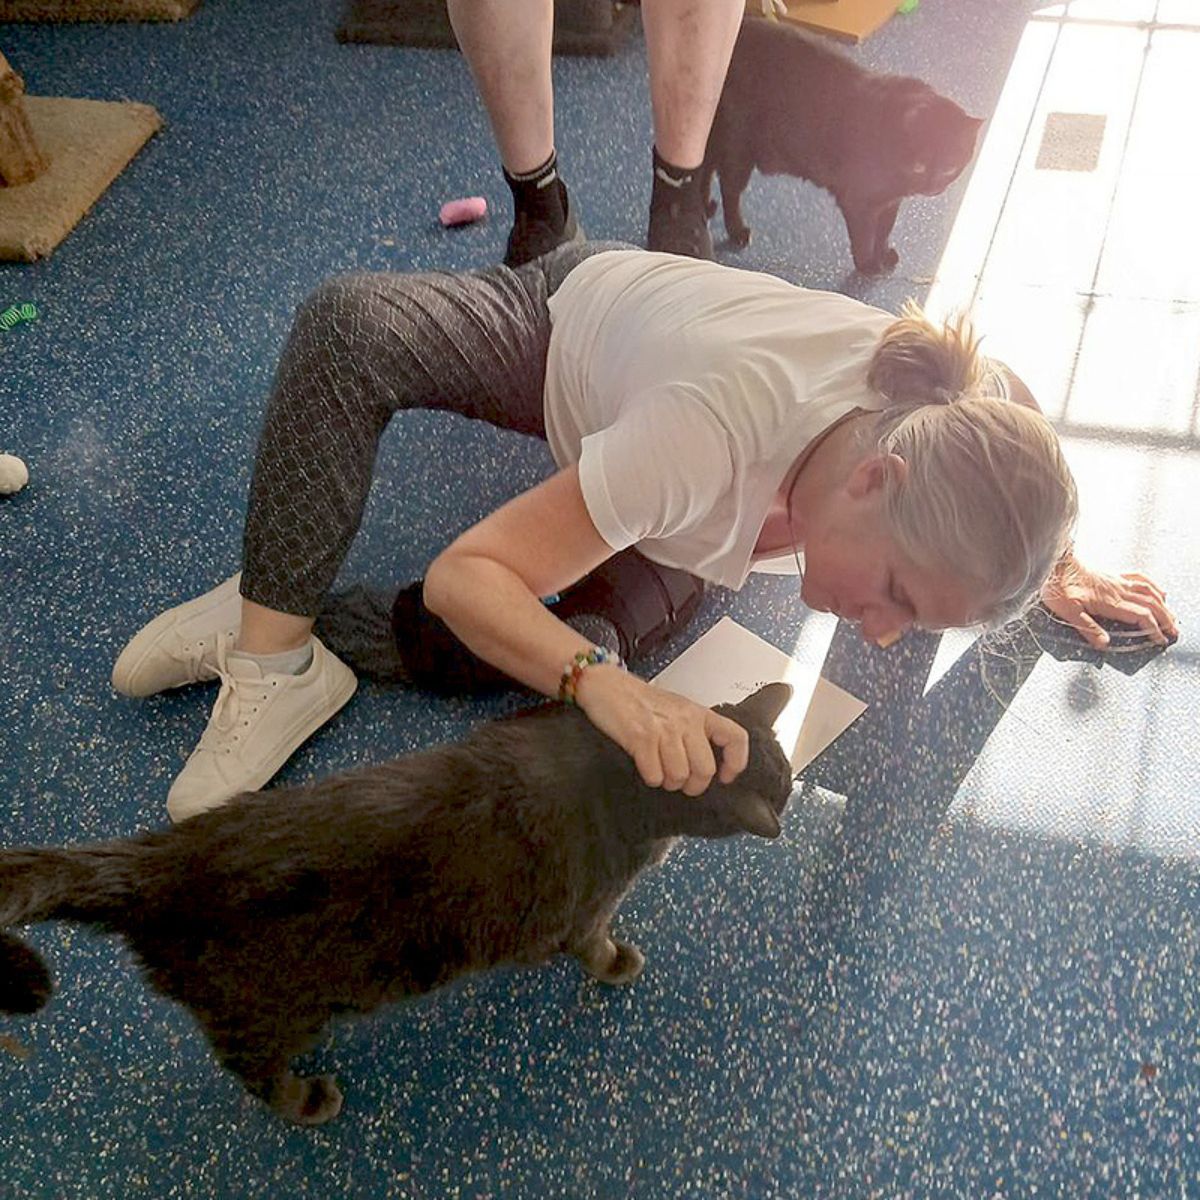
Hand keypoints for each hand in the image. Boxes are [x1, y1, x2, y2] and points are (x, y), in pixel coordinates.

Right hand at [575, 666, 748, 795]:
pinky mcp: (641, 738)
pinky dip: (650, 778)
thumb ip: (693, 730)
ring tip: (660, 771)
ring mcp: (664, 730)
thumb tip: (705, 765)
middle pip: (706, 769)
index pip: (735, 738)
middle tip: (682, 783)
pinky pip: (655, 776)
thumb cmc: (639, 700)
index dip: (735, 762)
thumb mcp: (676, 708)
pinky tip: (644, 766)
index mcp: (699, 713)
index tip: (725, 776)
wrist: (605, 685)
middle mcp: (686, 721)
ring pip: (680, 776)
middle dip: (693, 785)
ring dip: (668, 782)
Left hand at [1040, 554, 1178, 649]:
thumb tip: (1104, 644)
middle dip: (1165, 618)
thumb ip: (1088, 628)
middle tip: (1174, 630)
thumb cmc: (1057, 586)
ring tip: (1171, 615)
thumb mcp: (1068, 612)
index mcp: (1110, 602)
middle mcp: (1118, 590)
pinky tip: (1159, 591)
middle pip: (1150, 604)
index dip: (1153, 629)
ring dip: (1163, 604)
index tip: (1160, 639)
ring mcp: (1117, 581)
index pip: (1140, 616)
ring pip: (1149, 592)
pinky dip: (1153, 585)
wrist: (1054, 562)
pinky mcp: (1112, 575)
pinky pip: (1139, 578)